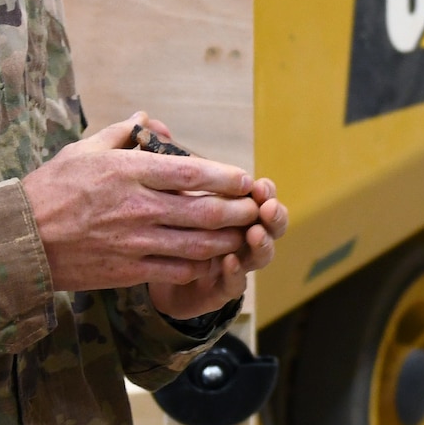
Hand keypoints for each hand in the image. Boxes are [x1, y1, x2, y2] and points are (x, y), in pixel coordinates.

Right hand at [21, 113, 274, 307]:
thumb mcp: (85, 149)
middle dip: (239, 211)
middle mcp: (138, 206)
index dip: (226, 177)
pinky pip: (177, 270)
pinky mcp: (129, 270)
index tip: (244, 178)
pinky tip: (212, 260)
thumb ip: (123, 133)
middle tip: (256, 209)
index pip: (192, 172)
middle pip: (205, 211)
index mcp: (129, 171)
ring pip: (198, 244)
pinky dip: (201, 265)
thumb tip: (152, 122)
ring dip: (228, 241)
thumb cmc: (51, 189)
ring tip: (245, 235)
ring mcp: (135, 241)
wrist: (20, 240)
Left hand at [149, 172, 286, 320]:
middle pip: (271, 227)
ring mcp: (234, 266)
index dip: (266, 192)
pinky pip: (234, 285)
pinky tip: (229, 262)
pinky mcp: (218, 292)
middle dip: (274, 217)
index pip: (261, 198)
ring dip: (261, 243)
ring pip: (260, 256)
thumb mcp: (168, 195)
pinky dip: (235, 273)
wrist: (148, 275)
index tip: (260, 186)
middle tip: (268, 208)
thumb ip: (176, 173)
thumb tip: (165, 132)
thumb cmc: (163, 225)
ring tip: (254, 233)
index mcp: (235, 211)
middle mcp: (241, 238)